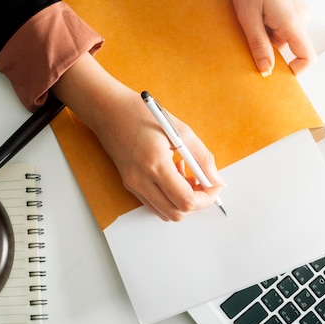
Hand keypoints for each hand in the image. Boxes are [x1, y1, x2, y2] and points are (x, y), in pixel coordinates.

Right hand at [51, 53, 223, 220]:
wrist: (108, 110)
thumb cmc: (140, 114)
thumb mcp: (180, 130)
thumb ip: (202, 158)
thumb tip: (216, 179)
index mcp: (154, 164)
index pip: (186, 200)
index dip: (206, 198)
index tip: (215, 187)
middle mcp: (140, 180)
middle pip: (176, 213)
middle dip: (195, 203)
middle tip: (203, 184)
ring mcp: (132, 185)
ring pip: (165, 212)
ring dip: (180, 201)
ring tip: (184, 175)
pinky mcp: (129, 185)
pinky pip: (154, 204)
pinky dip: (168, 197)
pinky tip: (171, 175)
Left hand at [231, 0, 315, 75]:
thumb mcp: (248, 17)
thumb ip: (258, 45)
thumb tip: (266, 70)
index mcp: (292, 23)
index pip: (307, 56)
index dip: (295, 70)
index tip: (276, 74)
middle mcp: (300, 17)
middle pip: (287, 46)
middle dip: (267, 47)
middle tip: (247, 36)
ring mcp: (297, 10)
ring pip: (281, 35)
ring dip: (263, 33)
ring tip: (248, 18)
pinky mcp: (291, 5)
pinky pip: (280, 24)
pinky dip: (266, 24)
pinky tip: (253, 12)